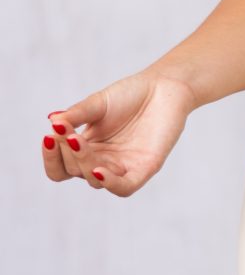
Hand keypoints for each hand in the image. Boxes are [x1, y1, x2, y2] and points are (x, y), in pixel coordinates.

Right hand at [43, 70, 196, 196]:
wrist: (165, 87)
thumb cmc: (130, 95)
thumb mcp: (97, 103)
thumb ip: (76, 114)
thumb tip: (52, 120)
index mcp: (87, 150)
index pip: (61, 168)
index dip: (51, 158)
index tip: (48, 136)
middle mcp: (103, 162)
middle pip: (74, 172)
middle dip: (66, 153)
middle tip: (67, 133)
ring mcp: (124, 166)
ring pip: (95, 180)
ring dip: (82, 163)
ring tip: (76, 140)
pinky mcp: (146, 167)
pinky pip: (125, 187)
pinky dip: (110, 183)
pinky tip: (98, 170)